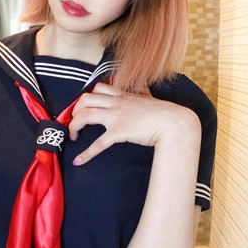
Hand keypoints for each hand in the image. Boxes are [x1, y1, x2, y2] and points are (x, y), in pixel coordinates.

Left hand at [69, 81, 197, 164]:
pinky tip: (78, 161)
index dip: (87, 96)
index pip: (99, 88)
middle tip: (74, 121)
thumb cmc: (165, 113)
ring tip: (73, 136)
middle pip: (86, 99)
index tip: (83, 106)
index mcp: (123, 95)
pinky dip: (86, 154)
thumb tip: (143, 86)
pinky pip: (98, 143)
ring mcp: (116, 116)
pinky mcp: (119, 132)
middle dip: (75, 110)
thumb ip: (142, 92)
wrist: (174, 123)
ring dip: (74, 126)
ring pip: (85, 115)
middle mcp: (117, 103)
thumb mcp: (151, 98)